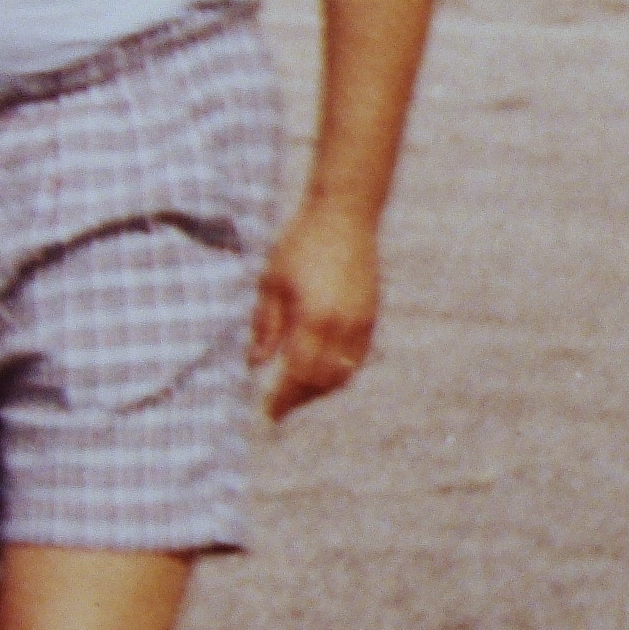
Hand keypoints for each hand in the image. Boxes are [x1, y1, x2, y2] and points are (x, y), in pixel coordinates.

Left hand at [250, 197, 382, 419]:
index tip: (268, 412)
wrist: (344, 216)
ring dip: (320, 390)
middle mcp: (343, 326)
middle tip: (278, 406)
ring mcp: (362, 323)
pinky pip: (358, 359)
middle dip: (300, 399)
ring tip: (297, 393)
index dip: (283, 399)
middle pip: (323, 382)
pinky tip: (320, 371)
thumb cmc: (301, 244)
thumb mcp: (272, 283)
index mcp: (314, 318)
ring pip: (344, 374)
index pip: (298, 375)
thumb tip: (256, 364)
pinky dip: (339, 373)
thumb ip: (266, 326)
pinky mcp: (372, 317)